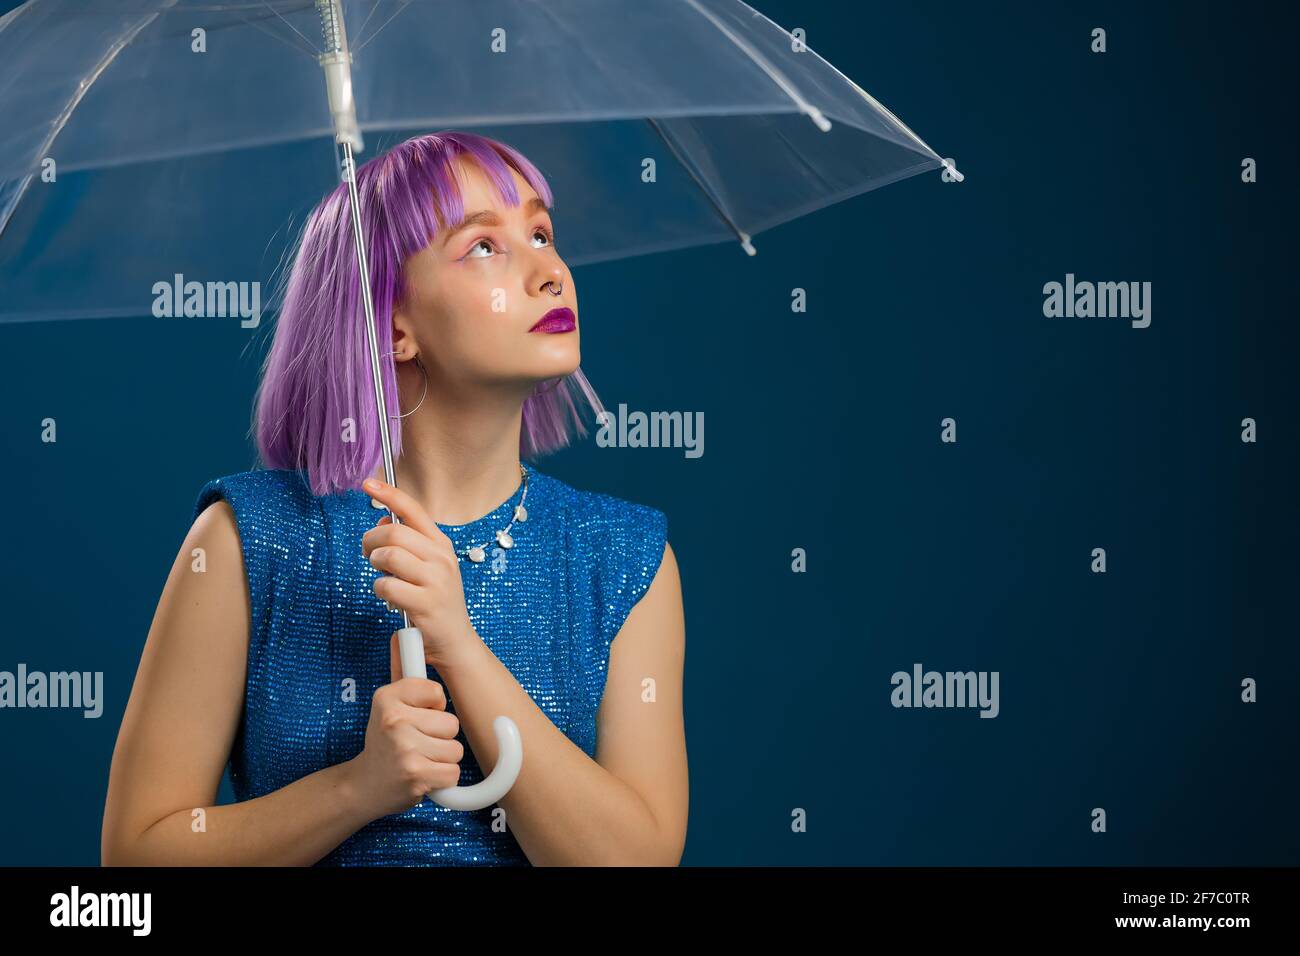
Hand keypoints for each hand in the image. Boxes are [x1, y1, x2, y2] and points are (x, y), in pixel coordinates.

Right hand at [346, 632, 464, 818]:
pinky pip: (453, 772)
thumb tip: (404, 632)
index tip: (417, 717)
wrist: (364, 786)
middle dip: (440, 737)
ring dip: (442, 759)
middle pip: (451, 723)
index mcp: (387, 697)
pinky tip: (421, 777)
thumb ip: (401, 669)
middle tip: (415, 744)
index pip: (437, 692)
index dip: (434, 707)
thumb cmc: (383, 742)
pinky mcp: (416, 774)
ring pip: (455, 749)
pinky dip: (442, 779)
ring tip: (418, 760)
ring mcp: (404, 748)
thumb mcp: (387, 704)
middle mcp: (394, 720)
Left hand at [361, 476, 477, 669]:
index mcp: (441, 545)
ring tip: (382, 576)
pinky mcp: (425, 603)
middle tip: (367, 554)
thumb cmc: (435, 600)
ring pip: (389, 556)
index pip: (414, 511)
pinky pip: (387, 586)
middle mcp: (442, 558)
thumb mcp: (428, 567)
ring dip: (376, 566)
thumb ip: (408, 544)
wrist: (454, 639)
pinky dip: (380, 590)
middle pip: (394, 533)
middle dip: (370, 541)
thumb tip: (383, 522)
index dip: (389, 494)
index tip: (367, 483)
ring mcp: (435, 580)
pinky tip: (389, 598)